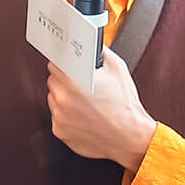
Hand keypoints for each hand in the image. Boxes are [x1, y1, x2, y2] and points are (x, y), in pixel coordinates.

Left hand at [45, 54, 158, 172]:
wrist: (130, 138)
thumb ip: (101, 52)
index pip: (55, 65)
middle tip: (82, 86)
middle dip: (65, 82)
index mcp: (72, 81)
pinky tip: (84, 116)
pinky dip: (67, 116)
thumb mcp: (117, 69)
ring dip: (64, 99)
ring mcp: (59, 117)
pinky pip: (58, 118)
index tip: (67, 66)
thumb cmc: (125, 106)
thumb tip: (92, 45)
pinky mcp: (60, 131)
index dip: (63, 64)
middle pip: (53, 82)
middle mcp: (62, 99)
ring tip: (85, 103)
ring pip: (54, 100)